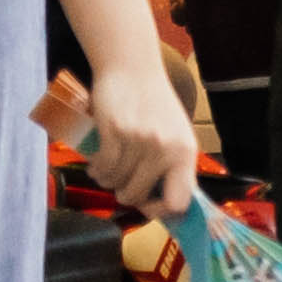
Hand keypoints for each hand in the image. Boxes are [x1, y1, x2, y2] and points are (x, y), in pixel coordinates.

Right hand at [71, 46, 201, 220]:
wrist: (133, 70)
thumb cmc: (154, 106)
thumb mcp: (175, 135)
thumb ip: (173, 167)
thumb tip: (165, 207)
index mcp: (185, 152)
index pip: (179, 201)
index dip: (160, 211)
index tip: (147, 206)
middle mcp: (166, 149)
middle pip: (136, 196)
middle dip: (124, 192)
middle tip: (122, 178)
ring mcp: (140, 141)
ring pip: (114, 183)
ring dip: (107, 178)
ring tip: (110, 164)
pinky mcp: (115, 133)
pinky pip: (101, 169)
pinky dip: (96, 169)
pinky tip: (98, 161)